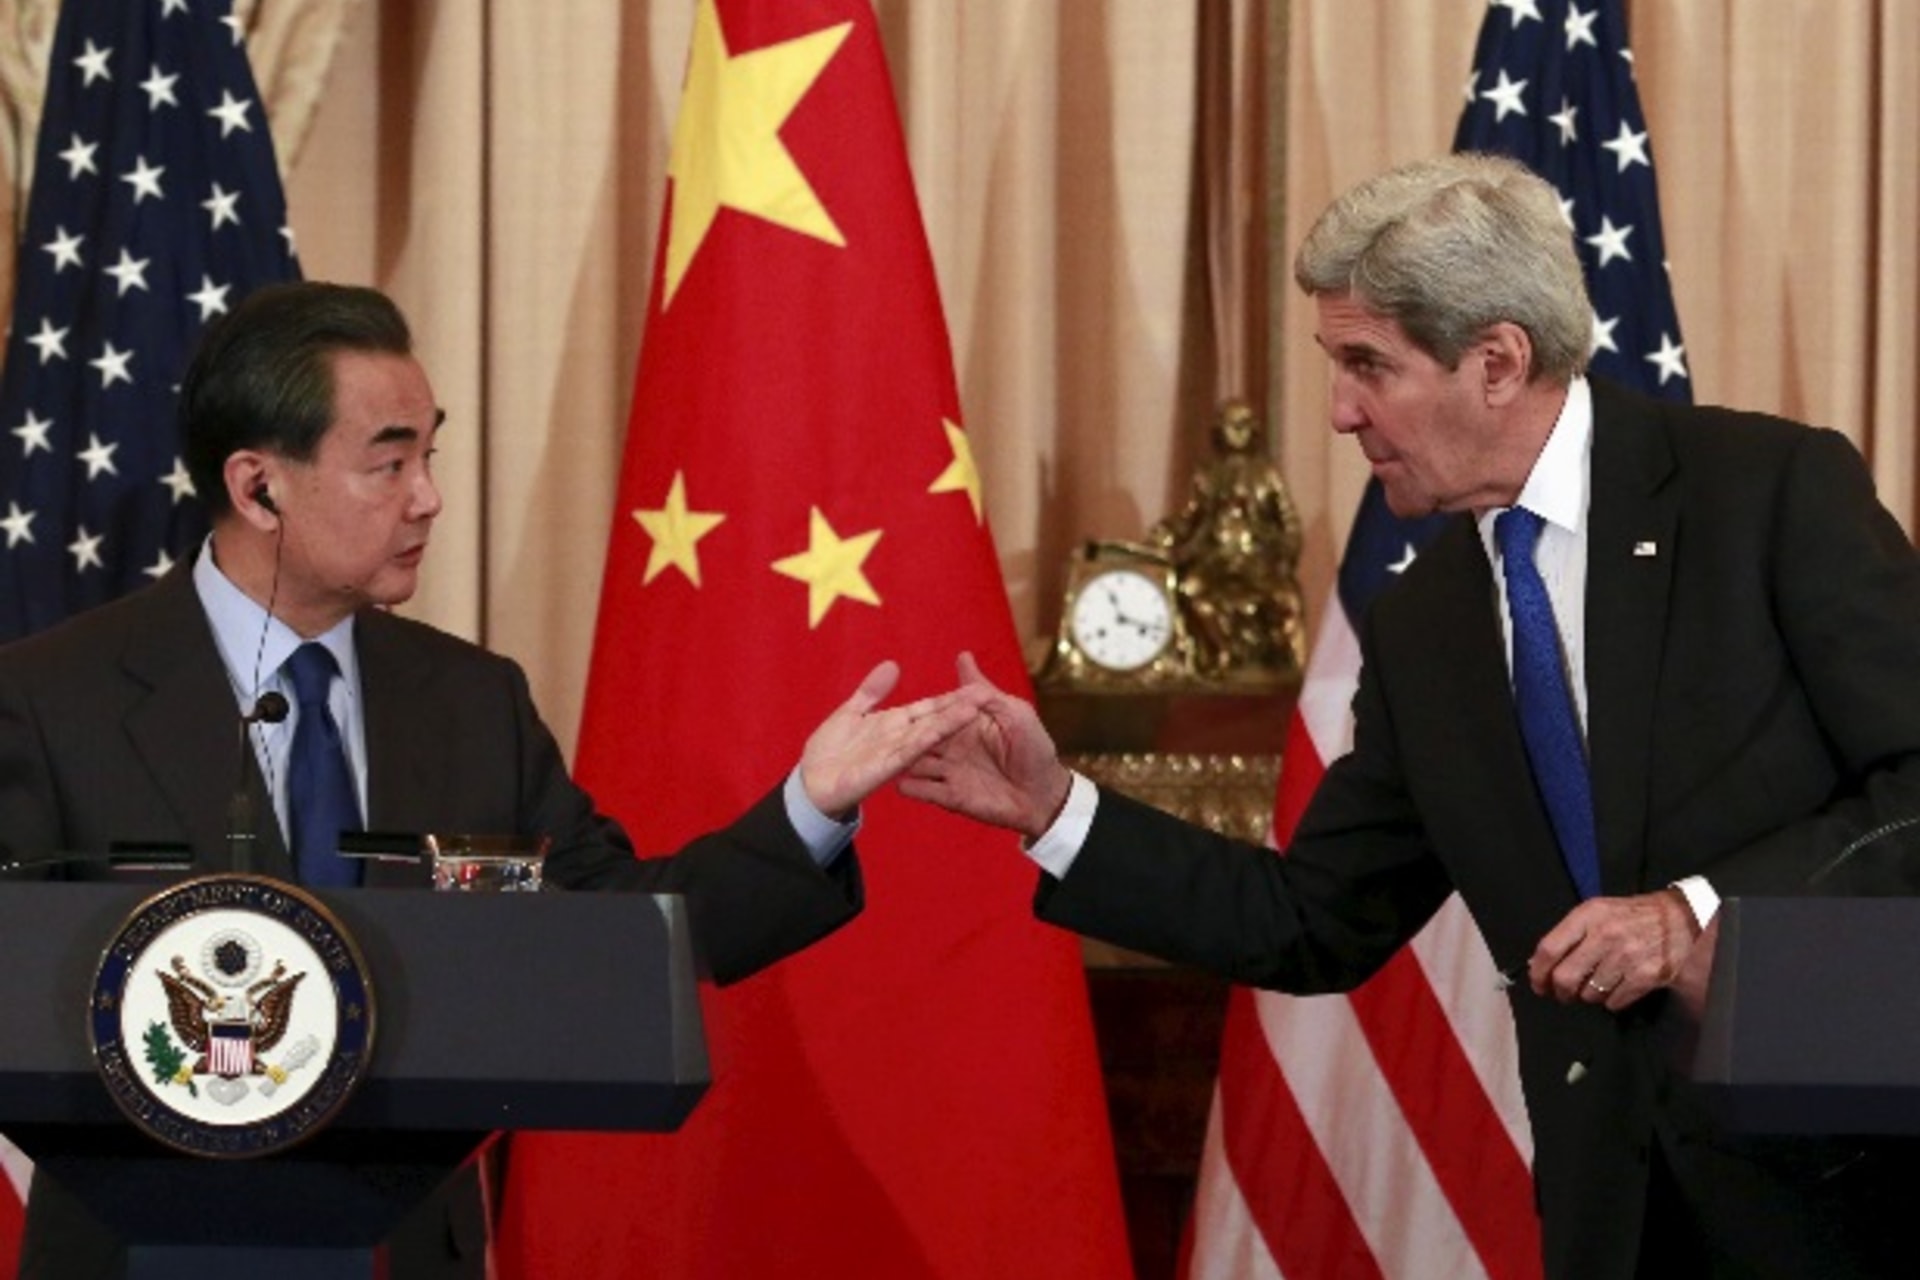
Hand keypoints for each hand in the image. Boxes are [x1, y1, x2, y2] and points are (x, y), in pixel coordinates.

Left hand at [798, 660, 988, 818]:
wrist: (812, 782)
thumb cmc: (831, 750)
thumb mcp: (852, 712)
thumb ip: (872, 691)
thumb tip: (892, 665)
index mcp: (896, 723)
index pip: (927, 708)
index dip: (948, 698)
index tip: (974, 688)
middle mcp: (901, 738)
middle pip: (935, 720)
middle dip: (957, 709)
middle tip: (985, 696)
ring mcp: (895, 754)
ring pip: (927, 736)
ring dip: (949, 724)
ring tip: (973, 710)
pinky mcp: (884, 769)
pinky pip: (906, 754)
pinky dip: (921, 742)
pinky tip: (936, 731)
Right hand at [898, 652, 1072, 839]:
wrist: (1044, 794)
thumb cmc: (1034, 748)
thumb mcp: (1014, 712)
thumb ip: (984, 691)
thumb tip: (963, 655)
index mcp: (963, 724)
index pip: (935, 712)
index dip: (923, 707)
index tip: (906, 701)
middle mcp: (950, 746)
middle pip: (918, 737)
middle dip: (902, 733)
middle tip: (883, 728)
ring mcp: (948, 771)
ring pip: (915, 762)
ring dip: (900, 758)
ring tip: (882, 754)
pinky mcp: (950, 796)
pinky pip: (923, 790)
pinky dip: (910, 787)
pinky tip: (899, 780)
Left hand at [1527, 888, 1700, 1011]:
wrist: (1680, 918)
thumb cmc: (1631, 916)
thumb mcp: (1596, 912)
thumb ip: (1567, 935)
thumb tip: (1537, 964)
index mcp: (1588, 916)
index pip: (1549, 949)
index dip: (1537, 973)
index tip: (1538, 984)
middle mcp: (1606, 935)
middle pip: (1565, 977)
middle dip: (1560, 992)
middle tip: (1563, 994)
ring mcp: (1627, 957)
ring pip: (1589, 994)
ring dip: (1589, 995)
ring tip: (1600, 982)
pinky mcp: (1646, 976)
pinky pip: (1614, 1002)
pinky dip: (1612, 1000)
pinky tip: (1619, 986)